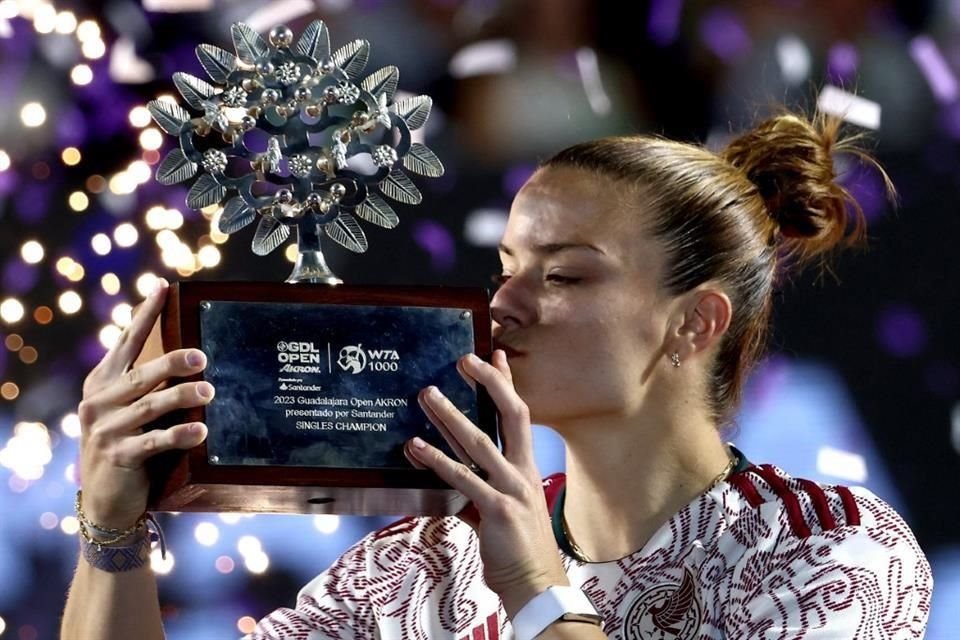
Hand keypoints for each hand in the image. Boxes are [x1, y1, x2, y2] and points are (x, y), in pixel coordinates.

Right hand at [77, 279, 212, 528]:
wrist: (106, 501)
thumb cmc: (130, 446)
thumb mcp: (132, 411)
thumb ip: (151, 387)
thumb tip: (195, 358)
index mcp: (103, 383)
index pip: (126, 342)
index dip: (144, 315)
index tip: (161, 288)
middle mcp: (98, 402)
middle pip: (141, 375)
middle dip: (172, 362)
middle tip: (202, 357)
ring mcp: (105, 429)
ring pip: (149, 406)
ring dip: (182, 397)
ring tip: (209, 393)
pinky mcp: (117, 456)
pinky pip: (152, 442)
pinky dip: (178, 436)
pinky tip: (200, 432)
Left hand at [404, 350, 567, 616]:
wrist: (534, 584)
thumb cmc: (516, 550)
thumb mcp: (501, 511)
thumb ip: (480, 491)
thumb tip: (456, 483)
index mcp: (526, 468)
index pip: (519, 415)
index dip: (507, 384)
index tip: (495, 354)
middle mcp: (523, 471)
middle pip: (511, 414)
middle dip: (489, 383)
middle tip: (464, 358)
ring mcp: (512, 488)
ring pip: (479, 441)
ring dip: (450, 415)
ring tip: (426, 394)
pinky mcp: (496, 509)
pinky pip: (462, 478)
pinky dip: (436, 459)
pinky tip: (415, 447)